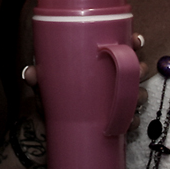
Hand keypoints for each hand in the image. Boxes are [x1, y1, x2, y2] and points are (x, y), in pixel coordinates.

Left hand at [23, 34, 148, 129]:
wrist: (48, 128)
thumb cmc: (50, 97)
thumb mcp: (43, 85)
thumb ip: (37, 78)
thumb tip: (29, 73)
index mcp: (99, 64)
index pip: (121, 48)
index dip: (133, 42)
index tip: (136, 40)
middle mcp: (111, 80)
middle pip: (135, 69)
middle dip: (139, 67)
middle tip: (136, 69)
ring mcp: (115, 100)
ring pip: (137, 94)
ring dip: (139, 94)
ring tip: (134, 96)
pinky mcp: (114, 121)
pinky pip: (130, 120)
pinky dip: (131, 120)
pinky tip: (128, 121)